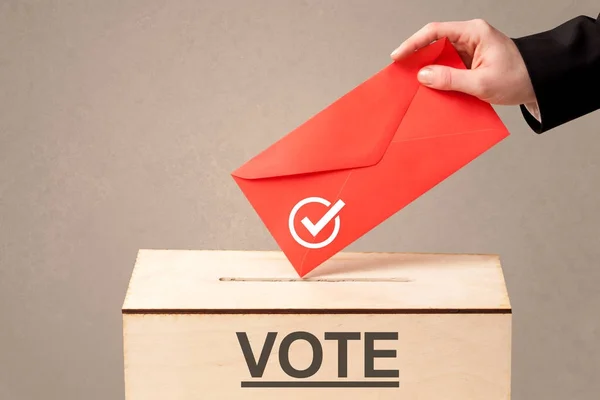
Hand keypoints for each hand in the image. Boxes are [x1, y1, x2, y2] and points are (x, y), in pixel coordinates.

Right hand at [390, 19, 536, 106]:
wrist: (540, 85)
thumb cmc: (518, 78)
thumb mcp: (482, 82)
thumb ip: (451, 79)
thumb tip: (423, 75)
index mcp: (474, 33)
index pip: (435, 31)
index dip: (413, 43)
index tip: (398, 56)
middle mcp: (470, 37)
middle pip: (434, 43)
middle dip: (417, 57)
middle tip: (402, 72)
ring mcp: (470, 50)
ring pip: (440, 56)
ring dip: (428, 69)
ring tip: (414, 83)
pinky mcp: (471, 62)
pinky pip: (448, 66)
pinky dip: (439, 77)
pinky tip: (431, 87)